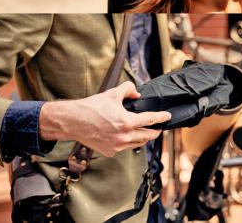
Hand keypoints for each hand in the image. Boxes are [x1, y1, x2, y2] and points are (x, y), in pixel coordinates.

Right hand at [39, 81, 170, 156]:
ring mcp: (117, 146)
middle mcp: (123, 136)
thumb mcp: (112, 93)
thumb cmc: (92, 107)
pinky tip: (128, 137)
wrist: (74, 121)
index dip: (161, 117)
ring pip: (137, 144)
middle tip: (159, 128)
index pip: (150, 120)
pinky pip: (125, 148)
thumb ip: (128, 90)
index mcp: (126, 122)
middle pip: (147, 136)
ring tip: (146, 133)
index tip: (167, 116)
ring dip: (143, 138)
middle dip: (155, 131)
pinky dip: (129, 142)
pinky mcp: (110, 152)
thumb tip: (137, 94)